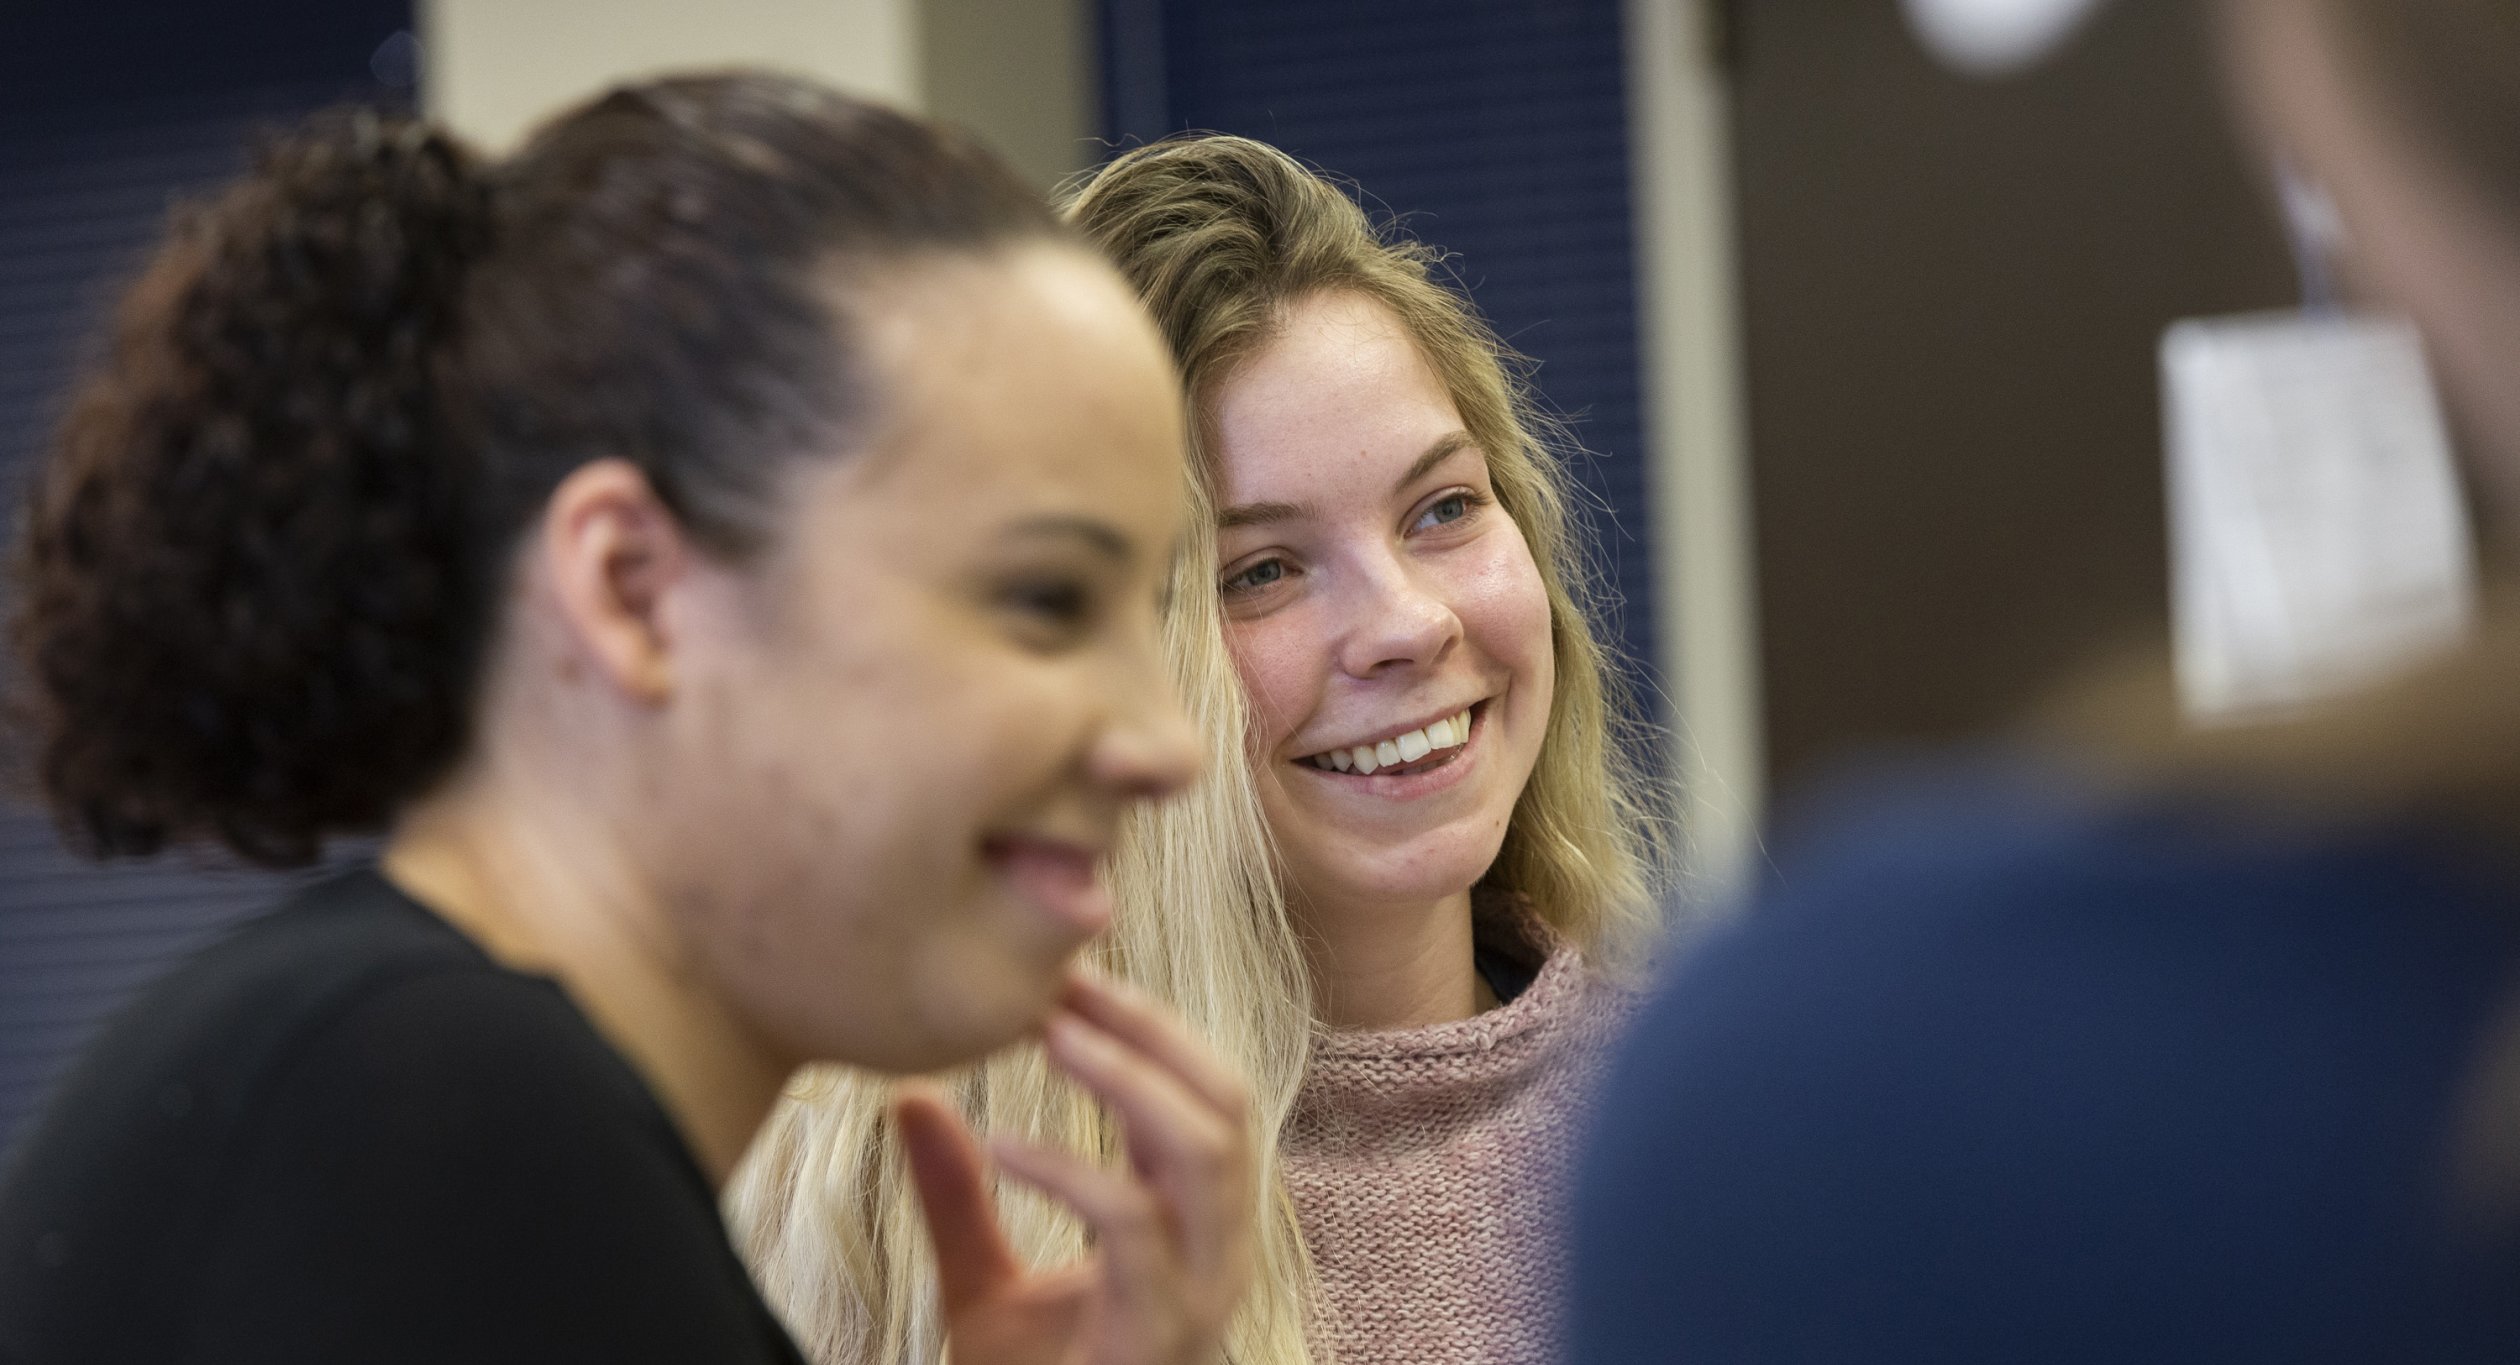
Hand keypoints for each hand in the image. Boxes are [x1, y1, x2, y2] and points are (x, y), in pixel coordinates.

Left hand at [896, 971, 1255, 1364]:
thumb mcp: (984, 1289)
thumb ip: (958, 1200)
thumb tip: (909, 1099)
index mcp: (1194, 1228)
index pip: (1208, 1092)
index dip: (1152, 1027)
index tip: (1068, 977)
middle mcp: (1217, 1253)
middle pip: (1229, 1103)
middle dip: (1154, 1032)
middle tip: (1066, 986)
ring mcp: (1199, 1294)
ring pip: (1208, 1153)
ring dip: (1134, 1080)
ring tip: (1055, 1039)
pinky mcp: (1161, 1331)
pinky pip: (1134, 1226)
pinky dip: (1074, 1171)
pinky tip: (1004, 1146)